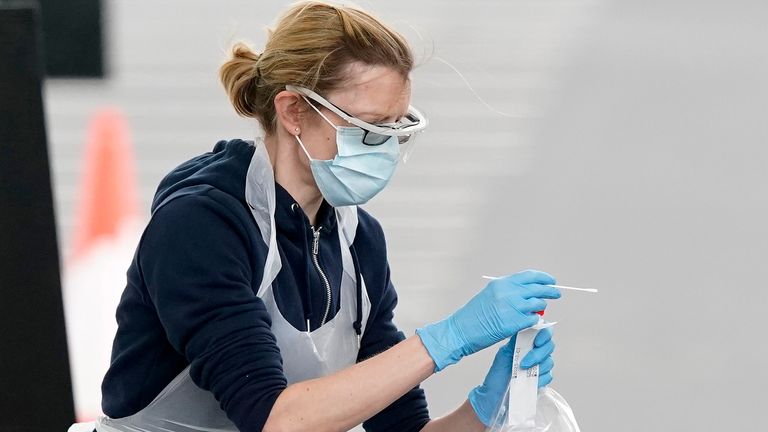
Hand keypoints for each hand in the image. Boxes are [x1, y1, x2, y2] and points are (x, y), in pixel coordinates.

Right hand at [416, 270, 559, 370]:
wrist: (461, 330)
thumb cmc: (473, 316)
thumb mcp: (490, 295)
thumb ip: (508, 292)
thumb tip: (527, 292)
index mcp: (501, 283)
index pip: (529, 276)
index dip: (543, 277)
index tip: (551, 280)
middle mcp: (508, 292)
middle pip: (538, 288)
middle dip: (550, 290)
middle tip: (557, 293)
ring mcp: (512, 307)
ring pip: (538, 304)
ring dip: (541, 307)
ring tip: (539, 310)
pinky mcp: (514, 323)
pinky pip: (534, 319)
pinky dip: (535, 321)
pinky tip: (532, 322)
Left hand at [468, 329, 555, 425]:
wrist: (494, 397)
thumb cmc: (496, 375)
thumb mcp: (504, 353)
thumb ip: (516, 341)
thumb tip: (526, 327)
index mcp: (525, 343)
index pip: (543, 332)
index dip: (544, 334)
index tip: (537, 342)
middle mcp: (534, 353)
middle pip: (549, 346)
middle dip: (538, 354)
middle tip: (524, 363)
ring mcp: (539, 366)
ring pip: (550, 361)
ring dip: (537, 367)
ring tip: (523, 372)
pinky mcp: (541, 380)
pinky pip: (549, 376)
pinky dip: (540, 378)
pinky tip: (530, 381)